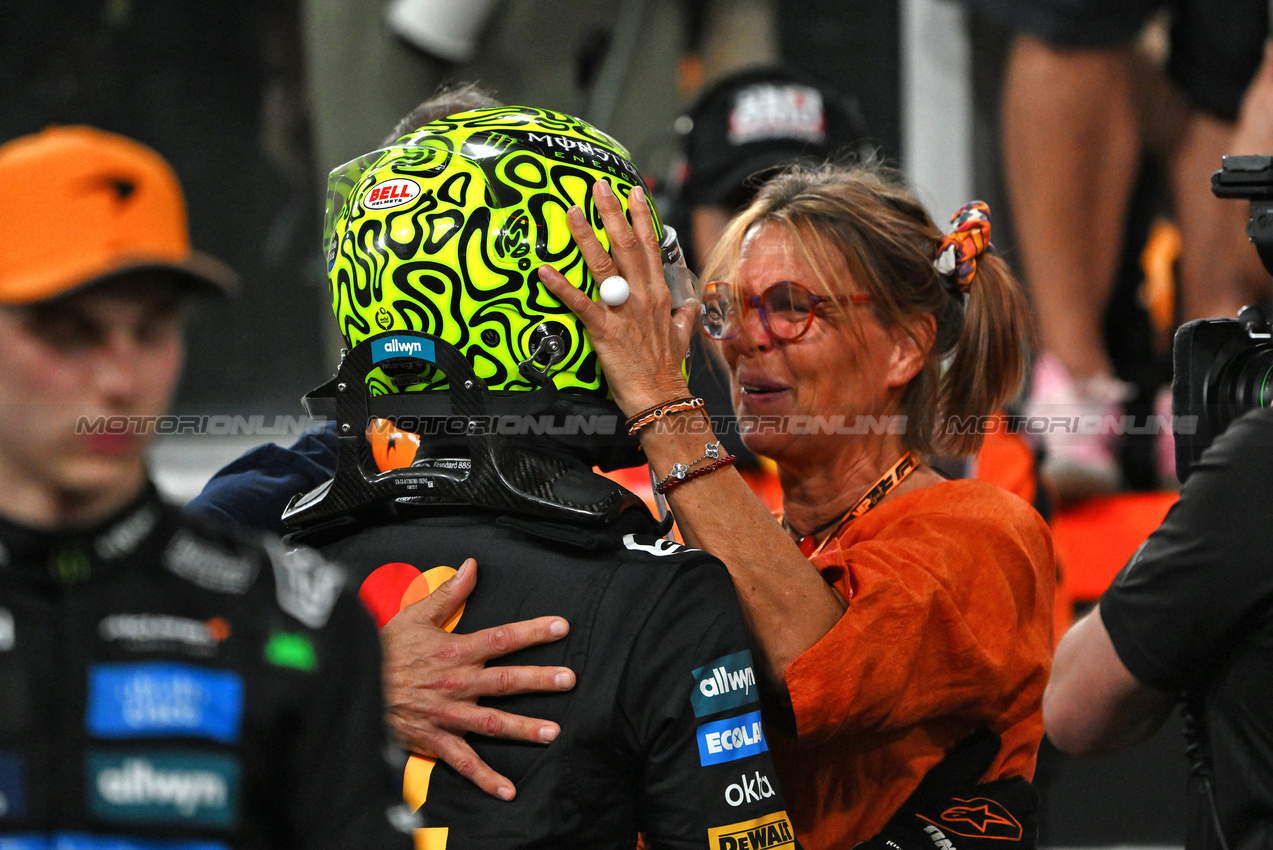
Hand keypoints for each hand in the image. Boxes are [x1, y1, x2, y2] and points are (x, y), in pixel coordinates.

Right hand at [379, 558, 575, 799]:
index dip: (533, 632)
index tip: (561, 627)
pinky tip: (508, 789)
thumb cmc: (383, 650)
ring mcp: (448, 714)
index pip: (501, 638)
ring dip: (524, 729)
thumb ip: (448, 593)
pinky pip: (464, 762)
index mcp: (454, 651)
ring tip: (553, 732)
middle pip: (506, 680)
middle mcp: (457, 683)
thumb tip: (471, 566)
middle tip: (569, 679)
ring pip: (493, 722)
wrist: (350, 684)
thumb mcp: (414, 615)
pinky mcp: (435, 740)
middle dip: (540, 680)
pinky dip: (485, 778)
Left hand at [538, 180, 698, 416]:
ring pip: (604, 266)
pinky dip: (561, 286)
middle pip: (626, 246)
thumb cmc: (668, 370)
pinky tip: (544, 270)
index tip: (633, 192)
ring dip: (586, 237)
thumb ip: (684, 315)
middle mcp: (643, 296)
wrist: (662, 398)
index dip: (640, 217)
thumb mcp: (683, 336)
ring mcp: (624, 312)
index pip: (650, 246)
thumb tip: (688, 304)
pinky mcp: (605, 330)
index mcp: (660, 295)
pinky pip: (581, 303)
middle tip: (598, 186)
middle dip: (611, 213)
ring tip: (572, 212)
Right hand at [854, 729, 1038, 849]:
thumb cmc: (934, 813)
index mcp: (1011, 800)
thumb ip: (974, 754)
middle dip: (1012, 811)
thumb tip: (991, 732)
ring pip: (1022, 836)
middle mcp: (1021, 827)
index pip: (1026, 790)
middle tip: (984, 811)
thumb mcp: (947, 777)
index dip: (1007, 789)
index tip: (987, 791)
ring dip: (1009, 831)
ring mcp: (1015, 849)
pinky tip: (981, 844)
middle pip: (1027, 814)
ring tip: (984, 831)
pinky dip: (1001, 846)